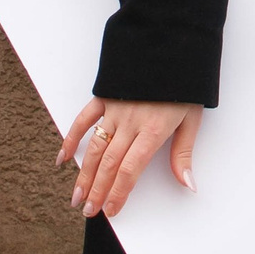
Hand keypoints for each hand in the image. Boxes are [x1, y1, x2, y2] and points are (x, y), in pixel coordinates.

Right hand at [59, 97, 201, 219]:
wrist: (171, 42)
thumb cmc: (184, 83)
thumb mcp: (192, 118)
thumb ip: (184, 153)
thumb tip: (187, 184)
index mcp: (152, 130)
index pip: (130, 169)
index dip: (119, 193)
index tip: (112, 211)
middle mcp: (130, 122)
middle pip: (109, 164)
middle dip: (98, 191)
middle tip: (90, 211)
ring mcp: (114, 109)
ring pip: (93, 147)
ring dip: (83, 174)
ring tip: (77, 197)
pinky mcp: (103, 97)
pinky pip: (83, 120)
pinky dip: (71, 139)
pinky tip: (62, 158)